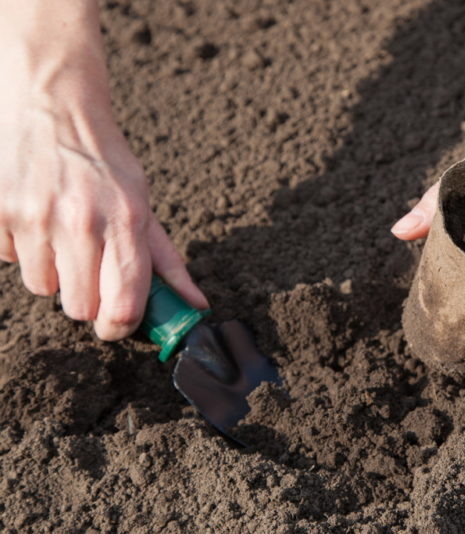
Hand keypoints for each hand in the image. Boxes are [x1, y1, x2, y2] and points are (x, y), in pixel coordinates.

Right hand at [0, 35, 206, 340]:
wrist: (53, 105)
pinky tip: (34, 217)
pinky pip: (9, 259)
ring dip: (53, 272)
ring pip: (43, 288)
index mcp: (127, 222)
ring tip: (61, 234)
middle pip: (80, 308)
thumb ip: (165, 260)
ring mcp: (37, 217)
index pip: (124, 304)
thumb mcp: (144, 204)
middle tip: (89, 268)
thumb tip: (196, 304)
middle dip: (86, 298)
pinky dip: (21, 248)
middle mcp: (82, 222)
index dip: (120, 327)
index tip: (117, 325)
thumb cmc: (105, 162)